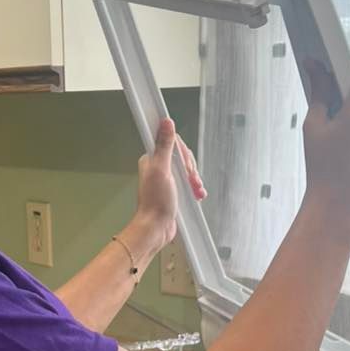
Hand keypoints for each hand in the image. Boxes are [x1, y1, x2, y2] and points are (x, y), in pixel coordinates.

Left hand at [131, 118, 204, 253]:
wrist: (156, 228)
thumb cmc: (156, 202)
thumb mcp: (162, 169)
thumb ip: (164, 145)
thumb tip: (166, 122)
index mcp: (152, 159)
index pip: (173, 143)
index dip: (183, 154)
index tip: (185, 165)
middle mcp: (158, 167)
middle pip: (182, 157)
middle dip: (191, 169)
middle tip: (190, 180)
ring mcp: (167, 179)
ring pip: (187, 170)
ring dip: (194, 179)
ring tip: (195, 190)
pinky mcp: (174, 190)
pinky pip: (188, 183)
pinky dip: (195, 188)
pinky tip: (197, 194)